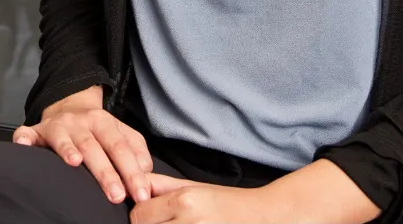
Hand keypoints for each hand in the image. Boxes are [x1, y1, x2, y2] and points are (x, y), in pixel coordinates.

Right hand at [12, 86, 152, 204]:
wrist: (69, 108)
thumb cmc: (98, 130)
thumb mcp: (120, 133)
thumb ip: (135, 149)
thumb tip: (145, 170)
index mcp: (105, 123)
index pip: (121, 148)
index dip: (132, 171)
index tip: (141, 193)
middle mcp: (82, 123)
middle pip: (96, 147)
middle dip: (106, 172)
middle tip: (116, 196)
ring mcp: (58, 126)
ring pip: (66, 139)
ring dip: (69, 150)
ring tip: (75, 164)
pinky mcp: (36, 131)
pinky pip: (27, 133)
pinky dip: (24, 138)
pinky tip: (23, 146)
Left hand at [131, 162, 380, 223]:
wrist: (264, 218)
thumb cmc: (231, 204)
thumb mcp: (198, 188)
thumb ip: (165, 185)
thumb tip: (138, 182)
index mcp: (185, 202)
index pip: (138, 214)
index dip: (143, 215)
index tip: (154, 215)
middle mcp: (188, 221)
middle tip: (171, 221)